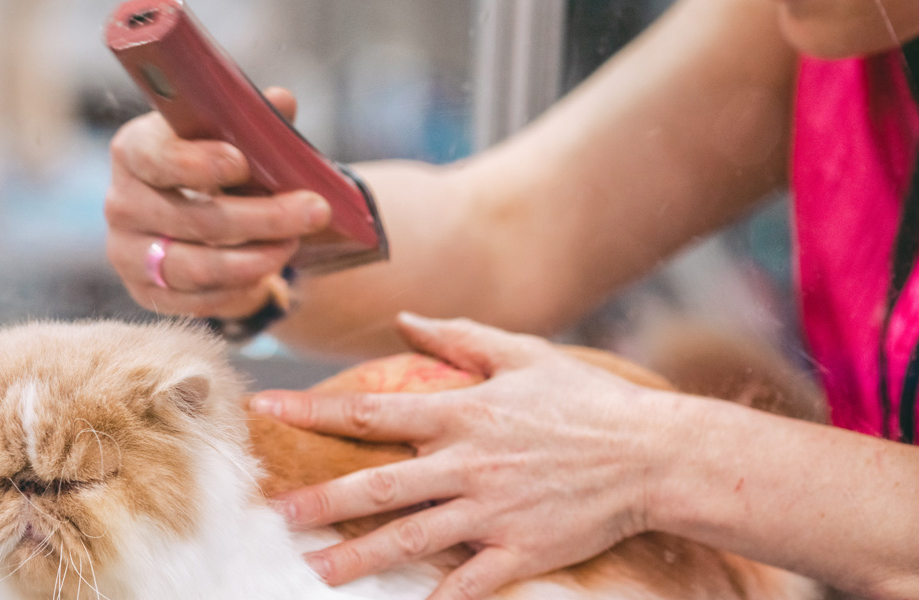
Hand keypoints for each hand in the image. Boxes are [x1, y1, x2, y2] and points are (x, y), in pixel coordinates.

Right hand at [104, 87, 331, 318]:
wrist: (199, 222)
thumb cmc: (218, 169)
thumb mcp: (235, 141)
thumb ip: (255, 124)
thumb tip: (282, 101)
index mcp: (135, 150)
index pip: (155, 157)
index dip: (197, 163)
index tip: (242, 164)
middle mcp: (122, 203)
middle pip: (191, 218)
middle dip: (261, 217)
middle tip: (314, 210)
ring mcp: (128, 253)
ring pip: (195, 267)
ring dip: (255, 259)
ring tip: (294, 244)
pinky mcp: (145, 293)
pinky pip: (197, 301)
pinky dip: (239, 289)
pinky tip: (268, 274)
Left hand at [250, 314, 670, 599]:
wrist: (652, 454)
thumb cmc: (585, 401)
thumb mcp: (522, 353)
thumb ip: (458, 336)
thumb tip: (404, 320)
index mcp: (462, 412)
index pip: (371, 411)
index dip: (313, 411)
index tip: (266, 411)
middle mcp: (467, 463)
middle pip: (379, 485)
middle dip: (321, 501)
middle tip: (274, 514)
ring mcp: (492, 512)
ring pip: (410, 538)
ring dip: (358, 556)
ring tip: (315, 570)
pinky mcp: (521, 551)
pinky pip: (468, 584)